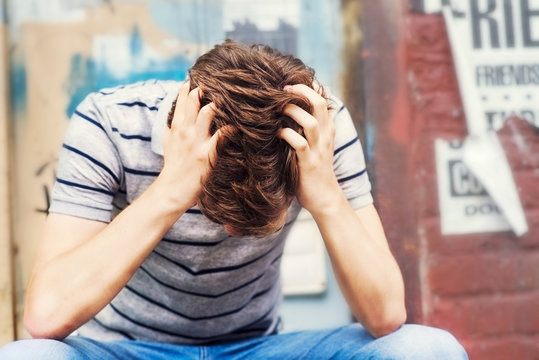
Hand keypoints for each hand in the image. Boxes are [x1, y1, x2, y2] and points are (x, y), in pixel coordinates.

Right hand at [158, 81, 221, 208]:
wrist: (170, 192)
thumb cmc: (172, 168)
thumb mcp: (167, 144)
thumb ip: (171, 128)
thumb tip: (173, 117)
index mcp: (176, 127)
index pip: (182, 99)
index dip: (191, 86)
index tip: (200, 76)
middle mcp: (185, 130)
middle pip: (195, 99)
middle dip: (207, 89)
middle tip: (222, 82)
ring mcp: (196, 141)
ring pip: (208, 111)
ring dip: (220, 104)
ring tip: (233, 99)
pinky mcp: (206, 154)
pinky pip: (222, 134)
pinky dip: (232, 127)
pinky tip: (240, 125)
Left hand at [279, 84, 342, 215]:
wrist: (325, 199)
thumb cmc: (313, 172)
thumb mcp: (313, 147)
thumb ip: (305, 131)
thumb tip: (285, 115)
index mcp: (326, 130)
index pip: (322, 100)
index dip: (308, 88)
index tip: (290, 83)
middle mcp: (325, 136)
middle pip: (319, 103)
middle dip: (300, 91)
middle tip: (282, 88)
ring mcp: (318, 149)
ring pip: (310, 121)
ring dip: (292, 111)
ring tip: (277, 107)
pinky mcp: (309, 163)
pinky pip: (299, 144)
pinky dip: (286, 135)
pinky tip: (276, 133)